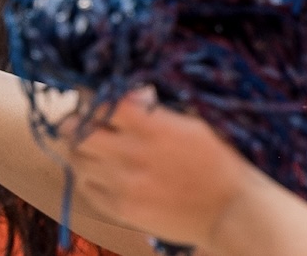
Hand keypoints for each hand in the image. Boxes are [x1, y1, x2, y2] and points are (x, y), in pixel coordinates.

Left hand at [62, 92, 275, 247]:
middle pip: (76, 131)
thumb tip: (128, 94)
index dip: (94, 98)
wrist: (230, 212)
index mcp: (152, 127)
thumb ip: (154, 109)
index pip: (101, 102)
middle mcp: (131, 155)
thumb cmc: (218, 162)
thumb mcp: (193, 123)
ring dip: (82, 150)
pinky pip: (86, 188)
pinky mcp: (121, 210)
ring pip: (76, 159)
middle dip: (77, 122)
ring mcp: (123, 185)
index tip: (96, 99)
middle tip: (86, 122)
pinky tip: (106, 174)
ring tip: (98, 149)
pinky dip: (90, 177)